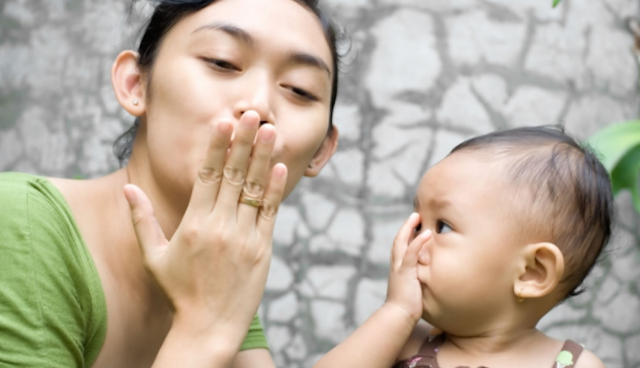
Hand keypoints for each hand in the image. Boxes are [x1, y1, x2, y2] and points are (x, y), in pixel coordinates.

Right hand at [123, 111, 286, 344]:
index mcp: (193, 223)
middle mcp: (220, 226)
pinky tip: (280, 166)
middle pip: (234, 175)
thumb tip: (128, 188)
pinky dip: (275, 189)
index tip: (223, 122)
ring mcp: (244, 237)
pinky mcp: (262, 249)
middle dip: (244, 142)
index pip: (208, 176)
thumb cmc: (179, 291)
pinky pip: (270, 213)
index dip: (217, 147)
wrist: (209, 327)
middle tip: (253, 114)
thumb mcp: (153, 256)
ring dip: (264, 158)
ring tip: (271, 130)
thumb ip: (141, 220)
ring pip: (255, 189)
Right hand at [385, 213, 431, 326]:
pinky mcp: (406, 272)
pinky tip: (427, 233)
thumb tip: (425, 277)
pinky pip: (411, 253)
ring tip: (417, 216)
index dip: (406, 235)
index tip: (414, 225)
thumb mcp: (412, 288)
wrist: (399, 316)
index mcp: (398, 268)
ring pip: (402, 242)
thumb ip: (417, 280)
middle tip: (415, 215)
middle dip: (406, 226)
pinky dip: (418, 242)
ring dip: (409, 228)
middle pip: (399, 240)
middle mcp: (396, 265)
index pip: (400, 247)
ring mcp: (400, 267)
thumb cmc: (407, 306)